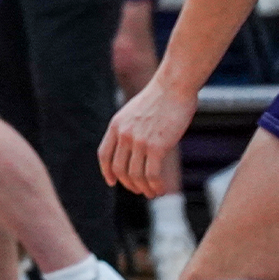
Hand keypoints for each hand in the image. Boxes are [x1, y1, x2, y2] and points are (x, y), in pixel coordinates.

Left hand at [99, 77, 196, 197]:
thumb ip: (129, 128)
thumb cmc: (160, 97)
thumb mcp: (133, 111)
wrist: (174, 86)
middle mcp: (124, 135)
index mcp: (116, 125)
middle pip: (119, 169)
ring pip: (136, 175)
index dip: (106, 171)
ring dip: (144, 188)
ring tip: (152, 193)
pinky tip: (161, 189)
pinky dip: (156, 186)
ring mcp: (139, 141)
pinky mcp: (157, 146)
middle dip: (129, 184)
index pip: (104, 155)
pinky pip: (152, 174)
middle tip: (139, 190)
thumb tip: (132, 148)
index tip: (112, 182)